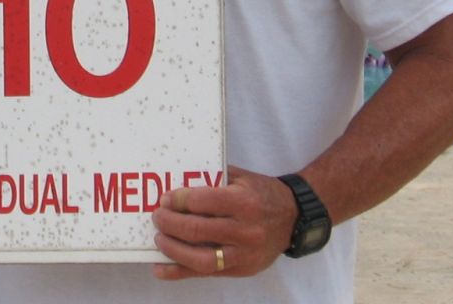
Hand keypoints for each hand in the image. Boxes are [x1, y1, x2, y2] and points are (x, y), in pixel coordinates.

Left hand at [151, 168, 296, 280]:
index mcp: (244, 202)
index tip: (165, 199)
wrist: (294, 218)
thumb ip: (213, 179)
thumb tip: (178, 180)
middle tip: (158, 217)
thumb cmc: (263, 194)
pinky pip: (207, 274)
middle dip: (170, 223)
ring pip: (201, 258)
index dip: (178, 201)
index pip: (202, 202)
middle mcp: (245, 230)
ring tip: (159, 239)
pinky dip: (180, 272)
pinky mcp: (242, 270)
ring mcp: (244, 254)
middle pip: (198, 230)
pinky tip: (160, 268)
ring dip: (173, 249)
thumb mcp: (241, 178)